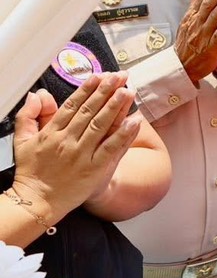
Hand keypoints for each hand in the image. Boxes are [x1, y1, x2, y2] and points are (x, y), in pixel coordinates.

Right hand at [10, 75, 139, 223]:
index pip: (72, 106)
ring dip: (116, 107)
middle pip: (89, 112)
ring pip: (101, 126)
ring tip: (127, 91)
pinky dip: (124, 134)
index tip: (99, 76)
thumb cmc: (32, 171)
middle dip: (105, 92)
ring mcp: (81, 155)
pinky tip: (135, 121)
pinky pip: (111, 148)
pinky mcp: (94, 168)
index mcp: (51, 133)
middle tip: (118, 76)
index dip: (87, 89)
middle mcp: (67, 141)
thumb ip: (28, 116)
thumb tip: (36, 95)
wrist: (38, 201)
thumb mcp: (22, 142)